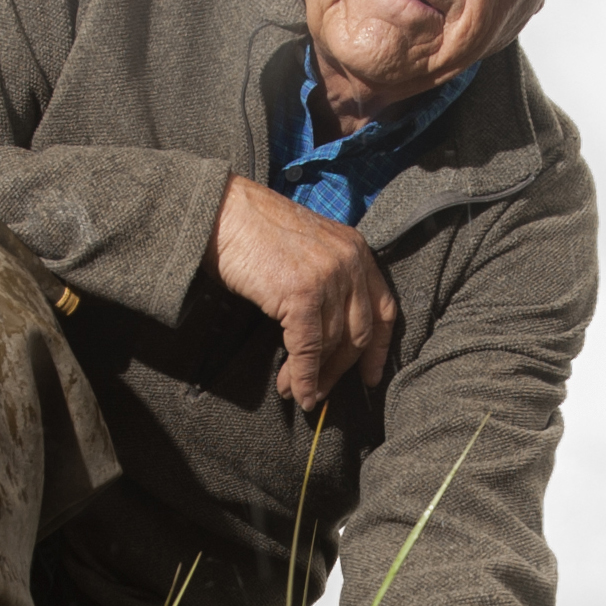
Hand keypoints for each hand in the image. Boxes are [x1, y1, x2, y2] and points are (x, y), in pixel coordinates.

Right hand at [206, 176, 395, 410]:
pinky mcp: (303, 293)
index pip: (382, 309)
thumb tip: (324, 340)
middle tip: (322, 391)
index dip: (377, 348)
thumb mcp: (306, 252)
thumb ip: (326, 284)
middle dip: (340, 369)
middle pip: (358, 333)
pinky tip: (294, 389)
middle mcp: (350, 262)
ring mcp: (329, 277)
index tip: (370, 376)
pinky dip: (303, 375)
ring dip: (315, 377)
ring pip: (333, 344)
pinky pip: (308, 347)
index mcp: (356, 250)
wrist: (224, 213)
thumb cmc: (254, 233)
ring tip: (296, 393)